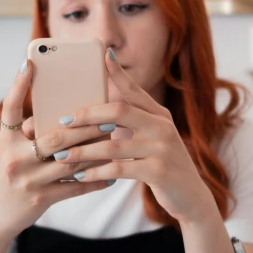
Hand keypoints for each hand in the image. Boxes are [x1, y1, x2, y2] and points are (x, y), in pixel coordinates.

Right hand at [0, 60, 114, 252]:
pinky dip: (94, 180)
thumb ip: (30, 132)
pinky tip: (111, 174)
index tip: (29, 63)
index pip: (10, 108)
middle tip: (108, 119)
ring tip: (115, 142)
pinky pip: (74, 187)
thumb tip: (63, 114)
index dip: (18, 85)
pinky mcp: (40, 199)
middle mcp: (14, 158)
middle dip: (85, 128)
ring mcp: (28, 180)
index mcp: (6, 141)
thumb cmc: (9, 174)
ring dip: (95, 152)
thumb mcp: (11, 151)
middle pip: (55, 138)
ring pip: (69, 162)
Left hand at [50, 48, 213, 225]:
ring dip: (83, 151)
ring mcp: (162, 148)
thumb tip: (97, 115)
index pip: (134, 90)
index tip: (103, 55)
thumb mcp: (153, 139)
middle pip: (119, 112)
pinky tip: (80, 176)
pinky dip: (96, 172)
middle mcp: (162, 126)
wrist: (190, 197)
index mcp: (159, 115)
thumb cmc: (162, 165)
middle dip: (87, 116)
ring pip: (113, 145)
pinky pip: (119, 169)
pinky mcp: (159, 171)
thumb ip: (133, 124)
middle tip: (63, 120)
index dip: (118, 73)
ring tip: (62, 156)